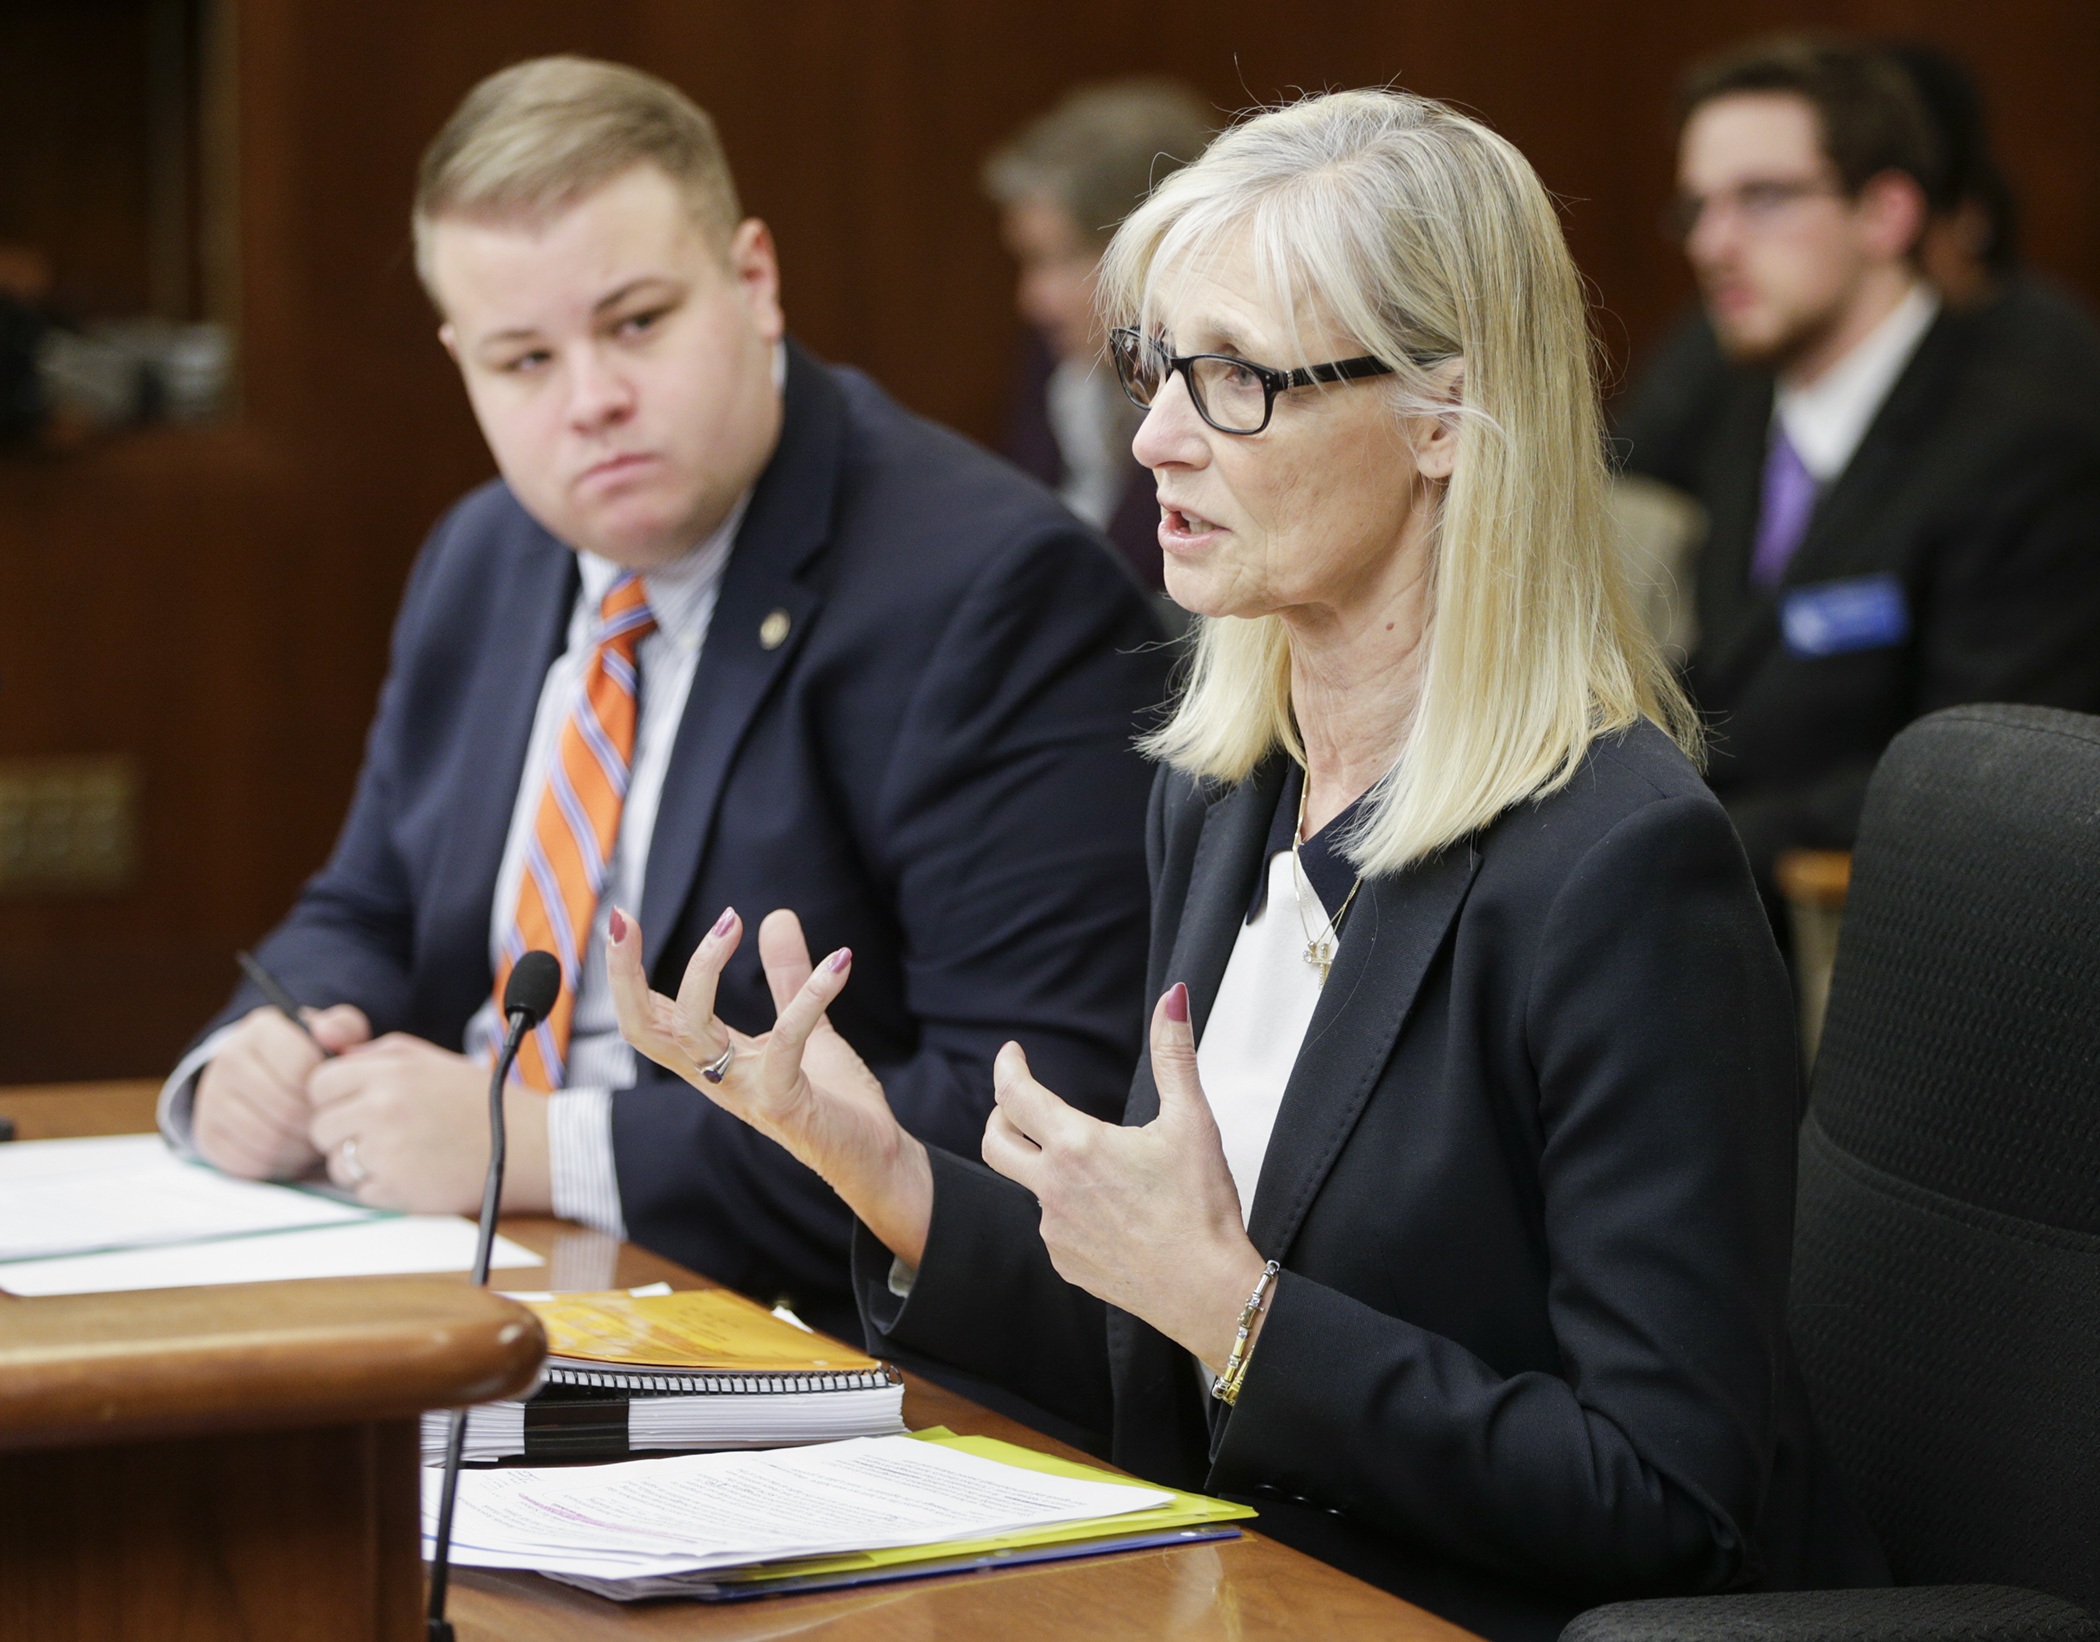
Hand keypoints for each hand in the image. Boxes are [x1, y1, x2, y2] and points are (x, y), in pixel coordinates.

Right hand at [192, 1004, 368, 1178]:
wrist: (257, 1072)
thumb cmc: (304, 1055)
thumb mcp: (328, 1033)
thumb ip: (342, 1028)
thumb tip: (331, 1036)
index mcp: (262, 1030)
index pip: (302, 1070)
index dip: (326, 1091)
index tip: (334, 1096)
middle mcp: (228, 1060)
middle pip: (286, 1109)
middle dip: (316, 1124)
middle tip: (330, 1126)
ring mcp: (211, 1099)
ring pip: (268, 1139)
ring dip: (300, 1148)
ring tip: (315, 1140)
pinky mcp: (206, 1134)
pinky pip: (248, 1162)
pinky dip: (277, 1165)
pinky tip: (293, 1153)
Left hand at [306, 1035, 551, 1212]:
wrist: (527, 1146)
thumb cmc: (480, 1102)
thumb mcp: (432, 1060)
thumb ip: (378, 1052)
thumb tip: (331, 1051)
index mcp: (390, 1072)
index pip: (319, 1085)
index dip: (333, 1098)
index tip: (353, 1106)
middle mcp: (382, 1109)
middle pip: (321, 1128)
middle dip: (343, 1133)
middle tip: (379, 1135)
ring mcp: (387, 1152)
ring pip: (336, 1165)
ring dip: (360, 1164)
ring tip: (401, 1155)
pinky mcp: (397, 1190)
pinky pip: (360, 1193)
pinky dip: (381, 1189)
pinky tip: (413, 1174)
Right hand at [607, 904, 932, 1265]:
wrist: (875, 1157)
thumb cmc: (831, 1098)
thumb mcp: (804, 1028)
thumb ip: (785, 976)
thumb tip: (775, 916)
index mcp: (709, 1059)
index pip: (647, 1015)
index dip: (624, 971)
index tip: (621, 918)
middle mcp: (716, 1076)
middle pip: (643, 1029)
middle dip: (624, 975)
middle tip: (624, 920)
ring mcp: (745, 1091)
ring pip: (693, 1030)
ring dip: (704, 969)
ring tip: (731, 919)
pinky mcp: (785, 1101)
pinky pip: (787, 1042)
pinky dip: (811, 997)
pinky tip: (840, 963)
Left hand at [980, 983, 1266, 1372]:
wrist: (1206, 1290)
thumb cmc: (1201, 1207)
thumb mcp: (1192, 1120)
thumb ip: (1174, 1054)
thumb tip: (1173, 997)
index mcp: (1077, 1146)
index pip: (1016, 1094)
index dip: (1008, 1067)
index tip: (1012, 1054)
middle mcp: (1053, 1188)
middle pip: (994, 1142)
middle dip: (999, 1114)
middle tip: (1018, 1102)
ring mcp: (1054, 1231)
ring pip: (1032, 1187)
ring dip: (1047, 1168)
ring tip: (1097, 1169)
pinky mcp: (1065, 1263)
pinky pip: (1054, 1227)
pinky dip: (1069, 1210)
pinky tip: (1109, 1214)